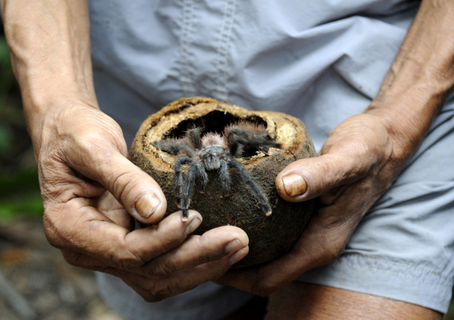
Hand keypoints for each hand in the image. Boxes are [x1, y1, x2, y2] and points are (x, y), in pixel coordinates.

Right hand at [36, 102, 248, 300]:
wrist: (70, 133)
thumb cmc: (75, 133)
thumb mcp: (92, 146)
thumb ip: (122, 179)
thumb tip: (155, 212)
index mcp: (69, 228)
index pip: (124, 251)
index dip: (163, 240)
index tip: (196, 218)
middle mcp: (87, 251)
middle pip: (147, 270)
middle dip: (195, 258)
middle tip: (238, 240)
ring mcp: (107, 253)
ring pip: (158, 277)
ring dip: (200, 267)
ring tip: (238, 247)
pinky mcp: (128, 246)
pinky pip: (161, 266)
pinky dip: (192, 262)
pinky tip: (221, 250)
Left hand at [217, 112, 410, 295]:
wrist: (382, 141)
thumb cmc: (368, 150)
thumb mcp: (348, 159)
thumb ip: (321, 175)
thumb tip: (287, 187)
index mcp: (320, 244)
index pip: (268, 278)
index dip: (232, 277)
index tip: (199, 259)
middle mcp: (310, 244)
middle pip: (260, 272)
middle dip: (224, 264)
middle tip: (189, 245)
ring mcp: (304, 232)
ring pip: (261, 255)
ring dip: (230, 247)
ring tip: (199, 231)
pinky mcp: (298, 217)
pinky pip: (266, 235)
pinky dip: (242, 229)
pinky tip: (222, 210)